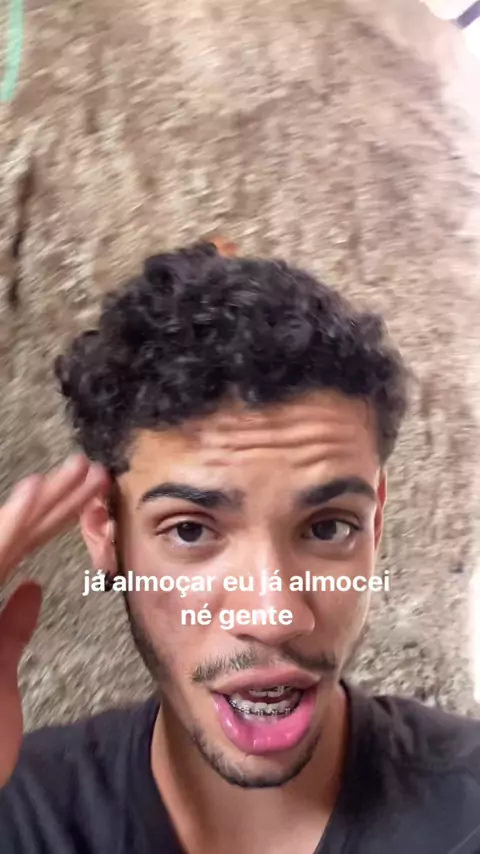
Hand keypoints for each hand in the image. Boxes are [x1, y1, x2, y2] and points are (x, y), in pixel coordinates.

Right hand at [0, 455, 109, 787]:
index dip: (55, 519)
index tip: (90, 497)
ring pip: (5, 535)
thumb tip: (31, 588)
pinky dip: (11, 523)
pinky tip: (36, 492)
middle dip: (58, 500)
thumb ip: (12, 626)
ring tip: (78, 470)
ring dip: (42, 499)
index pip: (22, 549)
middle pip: (18, 535)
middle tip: (94, 471)